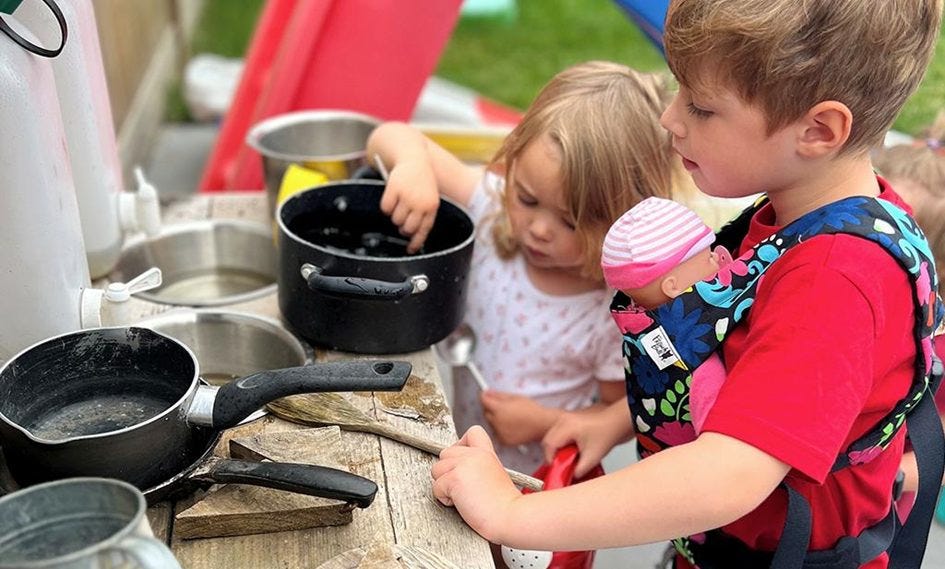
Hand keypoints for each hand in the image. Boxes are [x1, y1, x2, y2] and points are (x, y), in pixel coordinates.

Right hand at [379, 159, 439, 252]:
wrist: (414, 158)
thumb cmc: (422, 180)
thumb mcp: (429, 197)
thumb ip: (423, 214)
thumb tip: (411, 235)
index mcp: (432, 206)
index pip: (423, 230)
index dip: (416, 242)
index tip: (410, 250)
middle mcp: (420, 203)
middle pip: (406, 228)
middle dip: (402, 227)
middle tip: (402, 219)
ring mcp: (407, 196)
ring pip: (395, 219)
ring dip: (395, 215)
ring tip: (399, 202)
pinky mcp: (394, 189)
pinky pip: (386, 208)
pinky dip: (386, 206)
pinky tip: (392, 196)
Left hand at [432, 426, 522, 540]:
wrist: (511, 517)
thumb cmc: (505, 505)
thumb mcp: (496, 475)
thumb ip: (478, 467)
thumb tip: (460, 469)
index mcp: (487, 453)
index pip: (472, 432)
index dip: (461, 445)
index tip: (463, 463)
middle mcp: (474, 455)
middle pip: (445, 453)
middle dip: (448, 471)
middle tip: (463, 487)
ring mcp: (463, 465)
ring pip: (436, 470)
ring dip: (444, 486)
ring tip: (463, 497)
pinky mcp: (454, 478)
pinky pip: (436, 487)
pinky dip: (444, 499)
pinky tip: (462, 504)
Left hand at [481, 390, 555, 445]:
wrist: (541, 425)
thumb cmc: (531, 410)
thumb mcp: (514, 397)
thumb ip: (498, 395)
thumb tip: (487, 392)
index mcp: (499, 409)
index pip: (483, 400)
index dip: (484, 396)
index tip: (486, 395)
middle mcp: (497, 422)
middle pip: (486, 412)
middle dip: (490, 408)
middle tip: (502, 406)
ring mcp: (500, 432)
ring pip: (490, 423)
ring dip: (495, 419)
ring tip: (509, 416)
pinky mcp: (503, 440)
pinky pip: (496, 432)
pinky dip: (499, 429)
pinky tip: (510, 425)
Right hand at [542, 398, 632, 477]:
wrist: (615, 423)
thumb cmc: (606, 435)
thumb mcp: (593, 457)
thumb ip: (579, 470)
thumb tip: (569, 476)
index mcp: (568, 427)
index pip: (549, 444)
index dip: (550, 459)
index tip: (556, 469)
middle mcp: (563, 420)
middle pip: (547, 440)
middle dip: (551, 455)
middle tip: (560, 465)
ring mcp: (564, 419)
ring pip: (550, 436)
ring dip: (554, 449)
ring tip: (565, 458)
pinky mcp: (567, 420)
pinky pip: (555, 433)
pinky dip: (558, 444)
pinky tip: (569, 450)